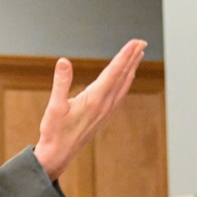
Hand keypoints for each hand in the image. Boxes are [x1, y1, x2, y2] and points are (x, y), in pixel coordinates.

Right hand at [33, 39, 145, 180]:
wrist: (59, 154)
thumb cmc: (55, 131)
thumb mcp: (54, 106)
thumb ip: (61, 83)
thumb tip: (63, 61)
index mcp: (95, 100)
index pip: (114, 72)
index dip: (125, 55)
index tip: (135, 43)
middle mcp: (105, 105)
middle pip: (123, 76)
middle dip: (132, 58)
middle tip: (142, 42)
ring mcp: (106, 111)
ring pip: (124, 85)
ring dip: (131, 68)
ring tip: (138, 55)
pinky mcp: (104, 115)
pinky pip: (120, 94)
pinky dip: (126, 82)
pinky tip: (127, 78)